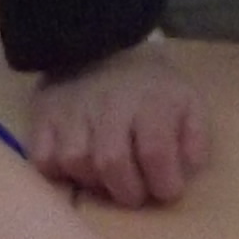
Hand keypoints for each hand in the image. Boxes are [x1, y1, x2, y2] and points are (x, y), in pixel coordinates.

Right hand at [26, 41, 211, 208]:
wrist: (106, 45)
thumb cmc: (151, 86)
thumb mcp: (188, 103)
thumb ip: (195, 139)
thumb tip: (186, 170)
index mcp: (151, 102)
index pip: (155, 151)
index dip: (163, 183)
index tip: (167, 190)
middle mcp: (109, 105)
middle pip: (111, 161)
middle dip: (127, 191)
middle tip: (135, 194)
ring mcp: (72, 109)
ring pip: (75, 161)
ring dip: (93, 182)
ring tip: (106, 178)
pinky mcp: (43, 115)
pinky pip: (43, 158)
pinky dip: (59, 172)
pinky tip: (77, 167)